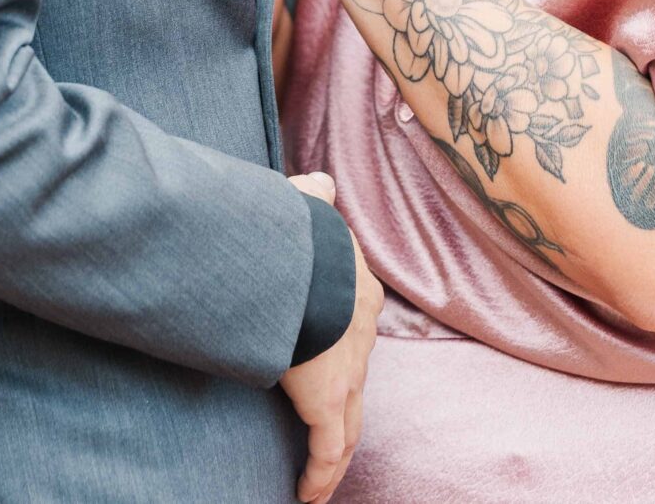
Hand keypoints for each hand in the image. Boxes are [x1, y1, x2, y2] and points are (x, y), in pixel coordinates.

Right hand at [279, 172, 381, 503]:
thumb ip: (313, 196)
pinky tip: (308, 496)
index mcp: (358, 292)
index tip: (331, 380)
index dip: (345, 359)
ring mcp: (349, 369)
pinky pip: (329, 449)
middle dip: (341, 417)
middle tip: (327, 444)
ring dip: (334, 458)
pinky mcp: (327, 397)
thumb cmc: (293, 231)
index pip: (356, 334)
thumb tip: (321, 183)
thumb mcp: (305, 206)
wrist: (294, 255)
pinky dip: (321, 475)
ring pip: (347, 426)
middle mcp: (361, 334)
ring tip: (318, 486)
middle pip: (357, 388)